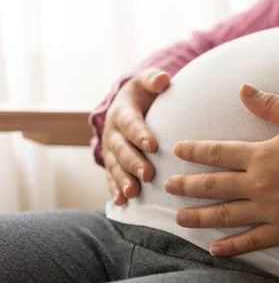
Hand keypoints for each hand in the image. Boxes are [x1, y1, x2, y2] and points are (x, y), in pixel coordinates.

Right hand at [102, 68, 170, 204]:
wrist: (126, 104)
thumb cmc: (144, 93)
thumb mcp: (146, 82)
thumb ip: (153, 80)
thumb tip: (163, 79)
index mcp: (122, 112)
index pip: (131, 124)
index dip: (140, 134)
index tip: (153, 145)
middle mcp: (113, 133)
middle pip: (121, 149)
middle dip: (133, 163)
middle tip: (147, 174)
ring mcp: (110, 150)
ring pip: (115, 167)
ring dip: (123, 180)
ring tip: (133, 194)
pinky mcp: (111, 163)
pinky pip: (111, 178)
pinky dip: (115, 190)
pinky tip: (122, 203)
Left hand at [165, 84, 278, 256]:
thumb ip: (269, 103)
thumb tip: (242, 89)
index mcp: (262, 154)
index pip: (217, 153)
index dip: (194, 152)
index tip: (177, 150)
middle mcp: (260, 184)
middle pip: (213, 186)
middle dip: (187, 186)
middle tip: (168, 187)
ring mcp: (271, 210)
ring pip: (225, 215)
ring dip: (199, 217)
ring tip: (178, 218)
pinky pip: (252, 240)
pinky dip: (231, 246)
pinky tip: (213, 249)